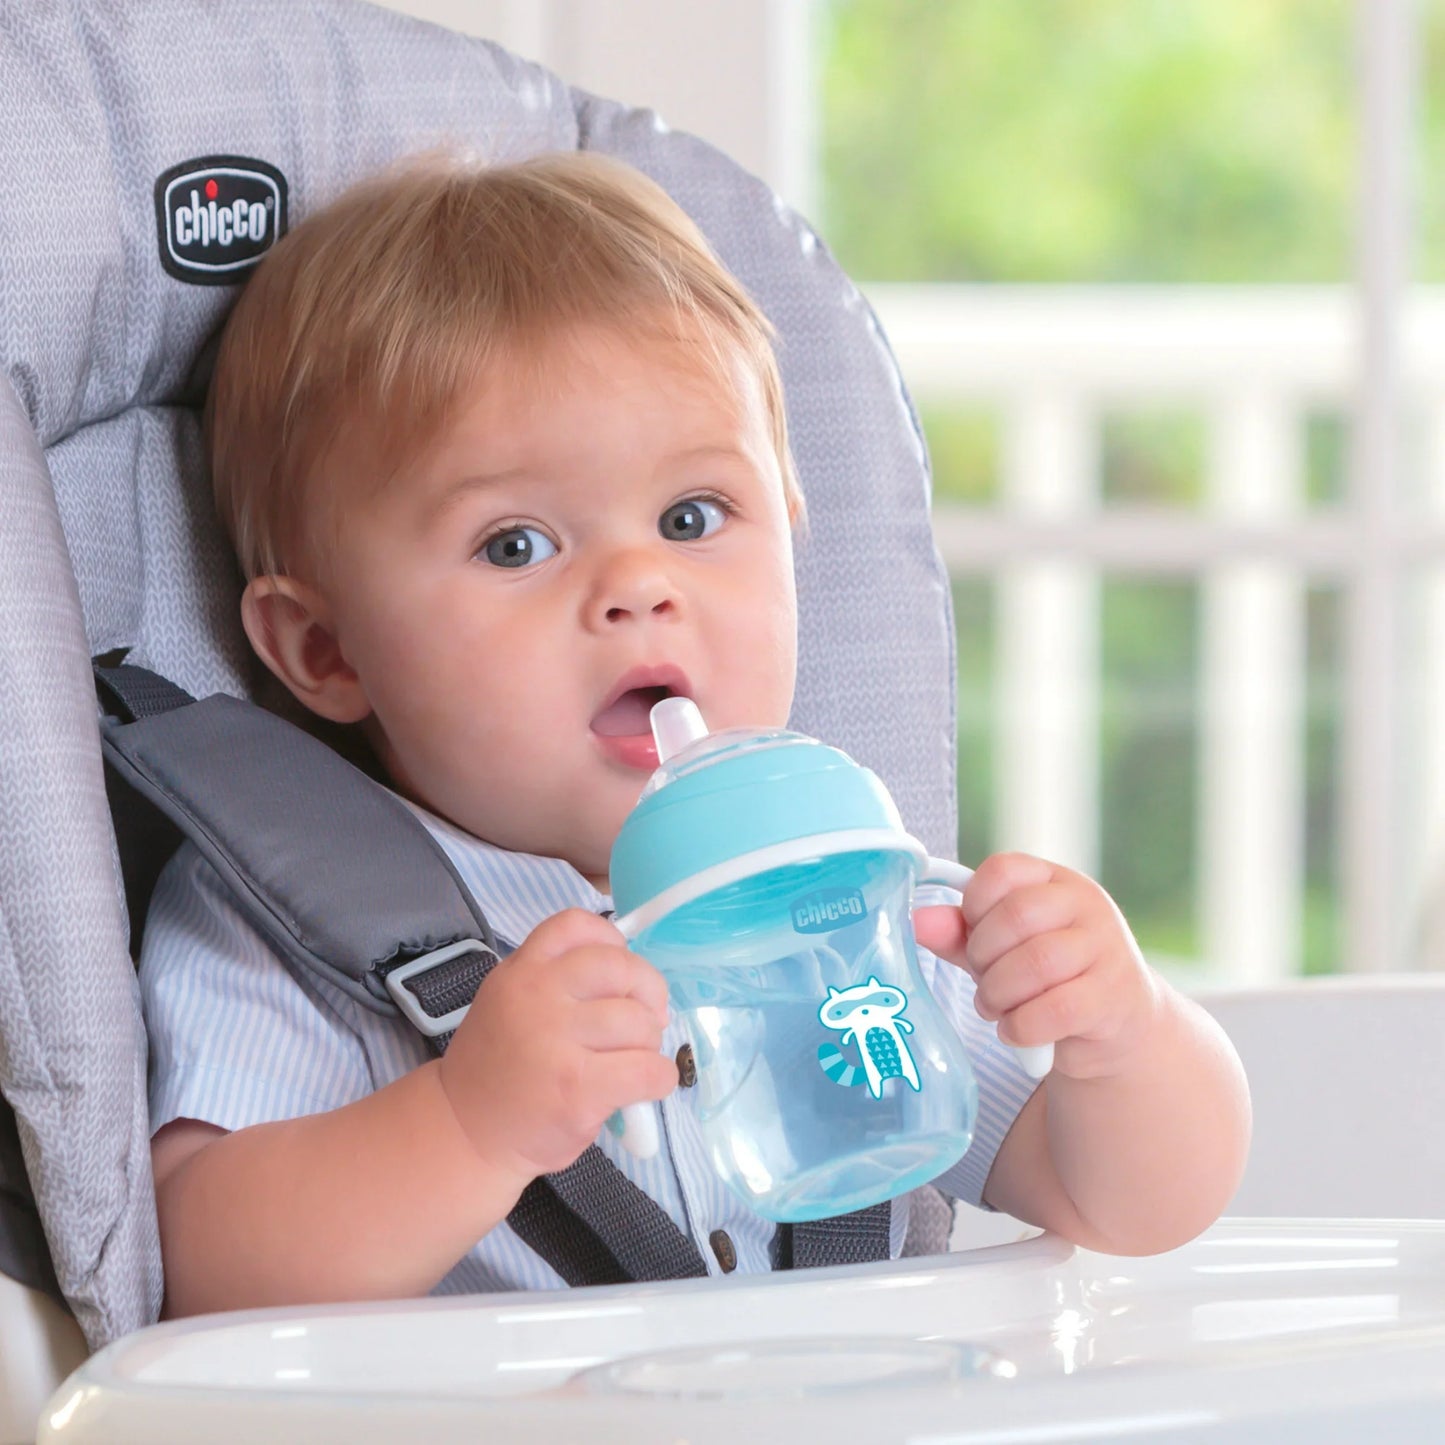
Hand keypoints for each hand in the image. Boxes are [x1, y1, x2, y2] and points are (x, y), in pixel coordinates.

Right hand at [436, 910, 675, 1182]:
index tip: (620, 974)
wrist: (466, 1133)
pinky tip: (644, 1088)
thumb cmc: (500, 1069)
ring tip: (633, 1061)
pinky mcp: (577, 1088)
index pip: (576, 926)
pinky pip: (647, 1069)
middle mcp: (536, 996)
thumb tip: (634, 985)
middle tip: (646, 1021)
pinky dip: (659, 1078)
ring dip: (651, 1044)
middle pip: (621, 968)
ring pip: (640, 1022)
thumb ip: (556, 980)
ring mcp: (556, 1042)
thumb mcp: (509, 1002)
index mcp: (521, 971)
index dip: (612, 941)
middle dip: (648, 993)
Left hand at [913, 852, 1159, 1080]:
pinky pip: (1056, 1009)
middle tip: (981, 980)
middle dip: (982, 956)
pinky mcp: (1113, 998)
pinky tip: (1016, 1031)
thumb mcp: (1003, 948)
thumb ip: (961, 933)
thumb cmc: (1050, 978)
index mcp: (1055, 881)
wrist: (1117, 1024)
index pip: (1002, 870)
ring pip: (1037, 963)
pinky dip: (1022, 1026)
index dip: (974, 906)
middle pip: (1016, 916)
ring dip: (999, 994)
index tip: (973, 936)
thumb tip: (918, 922)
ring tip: (994, 1007)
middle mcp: (1086, 906)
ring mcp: (1106, 949)